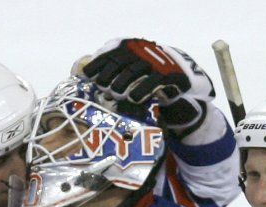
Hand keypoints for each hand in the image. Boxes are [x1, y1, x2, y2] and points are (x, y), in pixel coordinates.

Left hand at [82, 38, 214, 133]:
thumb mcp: (131, 70)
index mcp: (131, 48)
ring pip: (135, 72)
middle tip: (103, 88)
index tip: (86, 75)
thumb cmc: (147, 76)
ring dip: (122, 84)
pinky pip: (152, 82)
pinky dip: (141, 91)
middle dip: (109, 75)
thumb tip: (87, 78)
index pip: (111, 54)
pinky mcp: (167, 76)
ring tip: (116, 94)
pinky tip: (132, 99)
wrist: (178, 77)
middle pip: (121, 62)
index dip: (98, 64)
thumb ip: (113, 71)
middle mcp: (142, 52)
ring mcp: (155, 63)